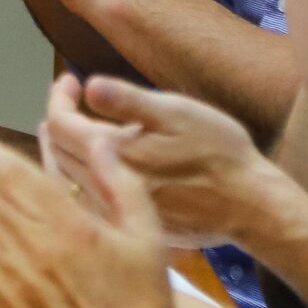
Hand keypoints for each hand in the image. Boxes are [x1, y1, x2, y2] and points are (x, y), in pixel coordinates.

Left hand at [42, 74, 282, 248]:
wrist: (251, 206)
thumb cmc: (218, 153)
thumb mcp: (178, 114)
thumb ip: (129, 101)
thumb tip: (89, 86)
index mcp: (112, 155)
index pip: (60, 124)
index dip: (58, 97)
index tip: (69, 79)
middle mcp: (103, 188)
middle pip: (57, 153)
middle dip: (56, 122)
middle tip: (64, 100)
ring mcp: (113, 213)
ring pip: (65, 181)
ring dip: (60, 151)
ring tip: (65, 129)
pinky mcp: (127, 228)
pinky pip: (83, 201)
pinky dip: (75, 177)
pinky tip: (87, 166)